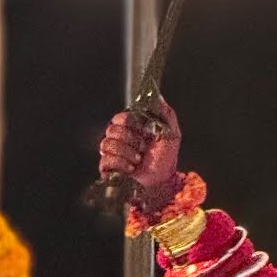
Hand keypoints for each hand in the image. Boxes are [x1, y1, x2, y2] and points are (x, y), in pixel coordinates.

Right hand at [97, 98, 181, 213]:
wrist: (163, 180)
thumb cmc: (166, 157)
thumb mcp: (171, 133)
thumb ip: (165, 114)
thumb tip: (158, 97)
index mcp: (131, 128)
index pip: (120, 117)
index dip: (129, 122)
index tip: (142, 129)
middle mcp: (119, 138)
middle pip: (112, 129)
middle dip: (131, 139)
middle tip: (143, 147)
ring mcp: (112, 152)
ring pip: (106, 144)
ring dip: (127, 152)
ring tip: (138, 159)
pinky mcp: (107, 167)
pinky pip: (105, 160)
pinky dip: (121, 164)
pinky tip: (131, 168)